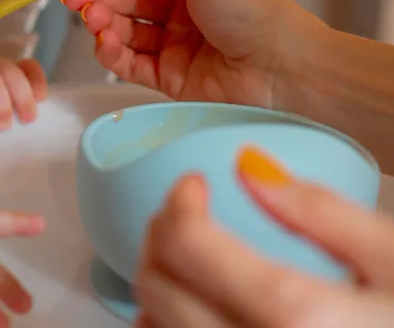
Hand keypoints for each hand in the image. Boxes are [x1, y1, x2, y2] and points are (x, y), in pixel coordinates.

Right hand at [60, 0, 324, 109]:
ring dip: (102, 22)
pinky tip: (104, 41)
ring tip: (91, 18)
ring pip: (124, 30)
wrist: (287, 71)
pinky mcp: (170, 79)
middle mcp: (183, 12)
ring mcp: (176, 46)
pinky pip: (130, 64)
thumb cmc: (260, 16)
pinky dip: (112, 53)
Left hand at [136, 146, 393, 327]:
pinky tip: (195, 310)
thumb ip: (323, 213)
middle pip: (159, 287)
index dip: (179, 203)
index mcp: (301, 320)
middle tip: (186, 212)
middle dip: (161, 235)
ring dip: (156, 285)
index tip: (193, 185)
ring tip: (189, 257)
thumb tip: (249, 166)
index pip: (189, 246)